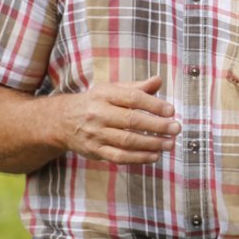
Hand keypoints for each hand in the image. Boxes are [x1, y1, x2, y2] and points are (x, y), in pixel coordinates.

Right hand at [61, 75, 179, 164]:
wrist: (62, 120)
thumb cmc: (96, 102)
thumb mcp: (113, 90)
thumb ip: (137, 87)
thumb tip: (158, 80)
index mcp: (105, 95)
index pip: (132, 98)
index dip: (153, 105)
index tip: (172, 111)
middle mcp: (98, 114)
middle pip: (131, 121)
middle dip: (157, 126)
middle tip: (176, 128)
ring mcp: (95, 134)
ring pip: (126, 141)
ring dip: (151, 144)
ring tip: (170, 144)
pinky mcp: (94, 150)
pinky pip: (118, 157)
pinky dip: (138, 158)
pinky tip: (154, 156)